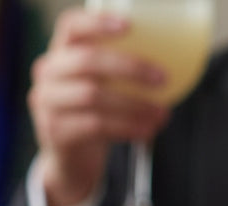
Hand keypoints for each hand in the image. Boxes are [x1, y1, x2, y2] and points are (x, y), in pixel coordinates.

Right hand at [29, 8, 169, 205]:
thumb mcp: (101, 84)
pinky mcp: (56, 133)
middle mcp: (47, 76)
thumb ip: (120, 66)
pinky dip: (126, 128)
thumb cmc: (93, 113)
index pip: (70, 26)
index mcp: (59, 53)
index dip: (97, 22)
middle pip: (87, 61)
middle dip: (130, 67)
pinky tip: (146, 130)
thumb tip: (180, 50)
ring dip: (134, 104)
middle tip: (163, 78)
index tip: (130, 26)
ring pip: (94, 96)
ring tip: (160, 113)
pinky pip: (96, 125)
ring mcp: (47, 105)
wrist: (70, 161)